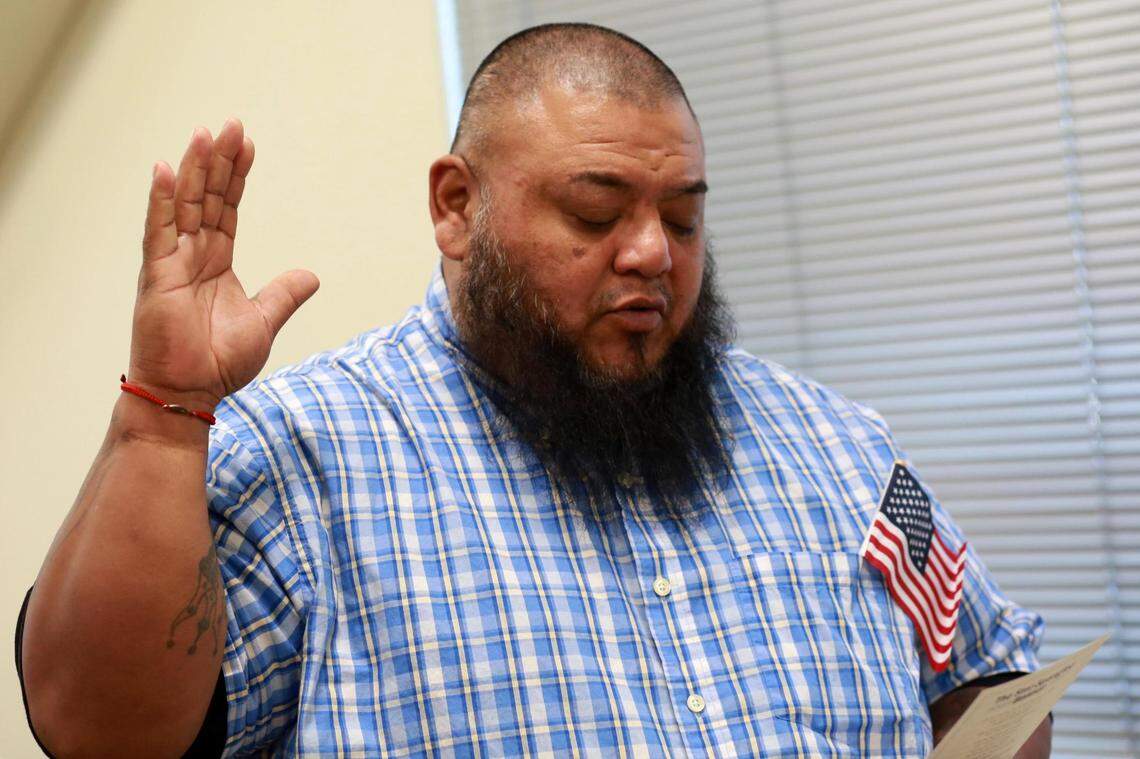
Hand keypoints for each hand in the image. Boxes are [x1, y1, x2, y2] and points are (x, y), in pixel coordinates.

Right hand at [129, 119, 318, 407]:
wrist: (189, 395)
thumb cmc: (218, 362)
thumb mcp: (264, 321)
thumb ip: (284, 294)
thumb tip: (312, 275)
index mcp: (216, 262)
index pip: (228, 208)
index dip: (237, 176)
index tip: (247, 144)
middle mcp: (192, 255)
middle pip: (207, 197)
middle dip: (219, 161)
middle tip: (232, 124)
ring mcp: (171, 262)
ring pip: (185, 205)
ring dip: (195, 168)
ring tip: (205, 133)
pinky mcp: (156, 276)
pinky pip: (158, 231)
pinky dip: (162, 200)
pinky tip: (167, 169)